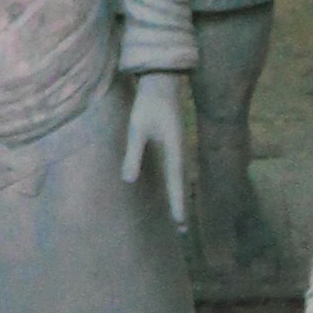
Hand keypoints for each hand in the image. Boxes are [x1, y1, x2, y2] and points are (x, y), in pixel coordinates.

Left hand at [123, 68, 189, 221]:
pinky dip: (177, 182)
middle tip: (183, 230)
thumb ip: (134, 154)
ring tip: (180, 216)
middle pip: (182, 183)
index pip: (176, 182)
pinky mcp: (174, 141)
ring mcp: (179, 145)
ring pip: (181, 176)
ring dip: (180, 195)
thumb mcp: (137, 128)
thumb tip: (129, 180)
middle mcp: (181, 150)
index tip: (180, 224)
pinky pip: (177, 168)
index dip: (178, 204)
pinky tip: (174, 186)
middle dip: (182, 205)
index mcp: (175, 149)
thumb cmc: (147, 103)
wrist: (161, 81)